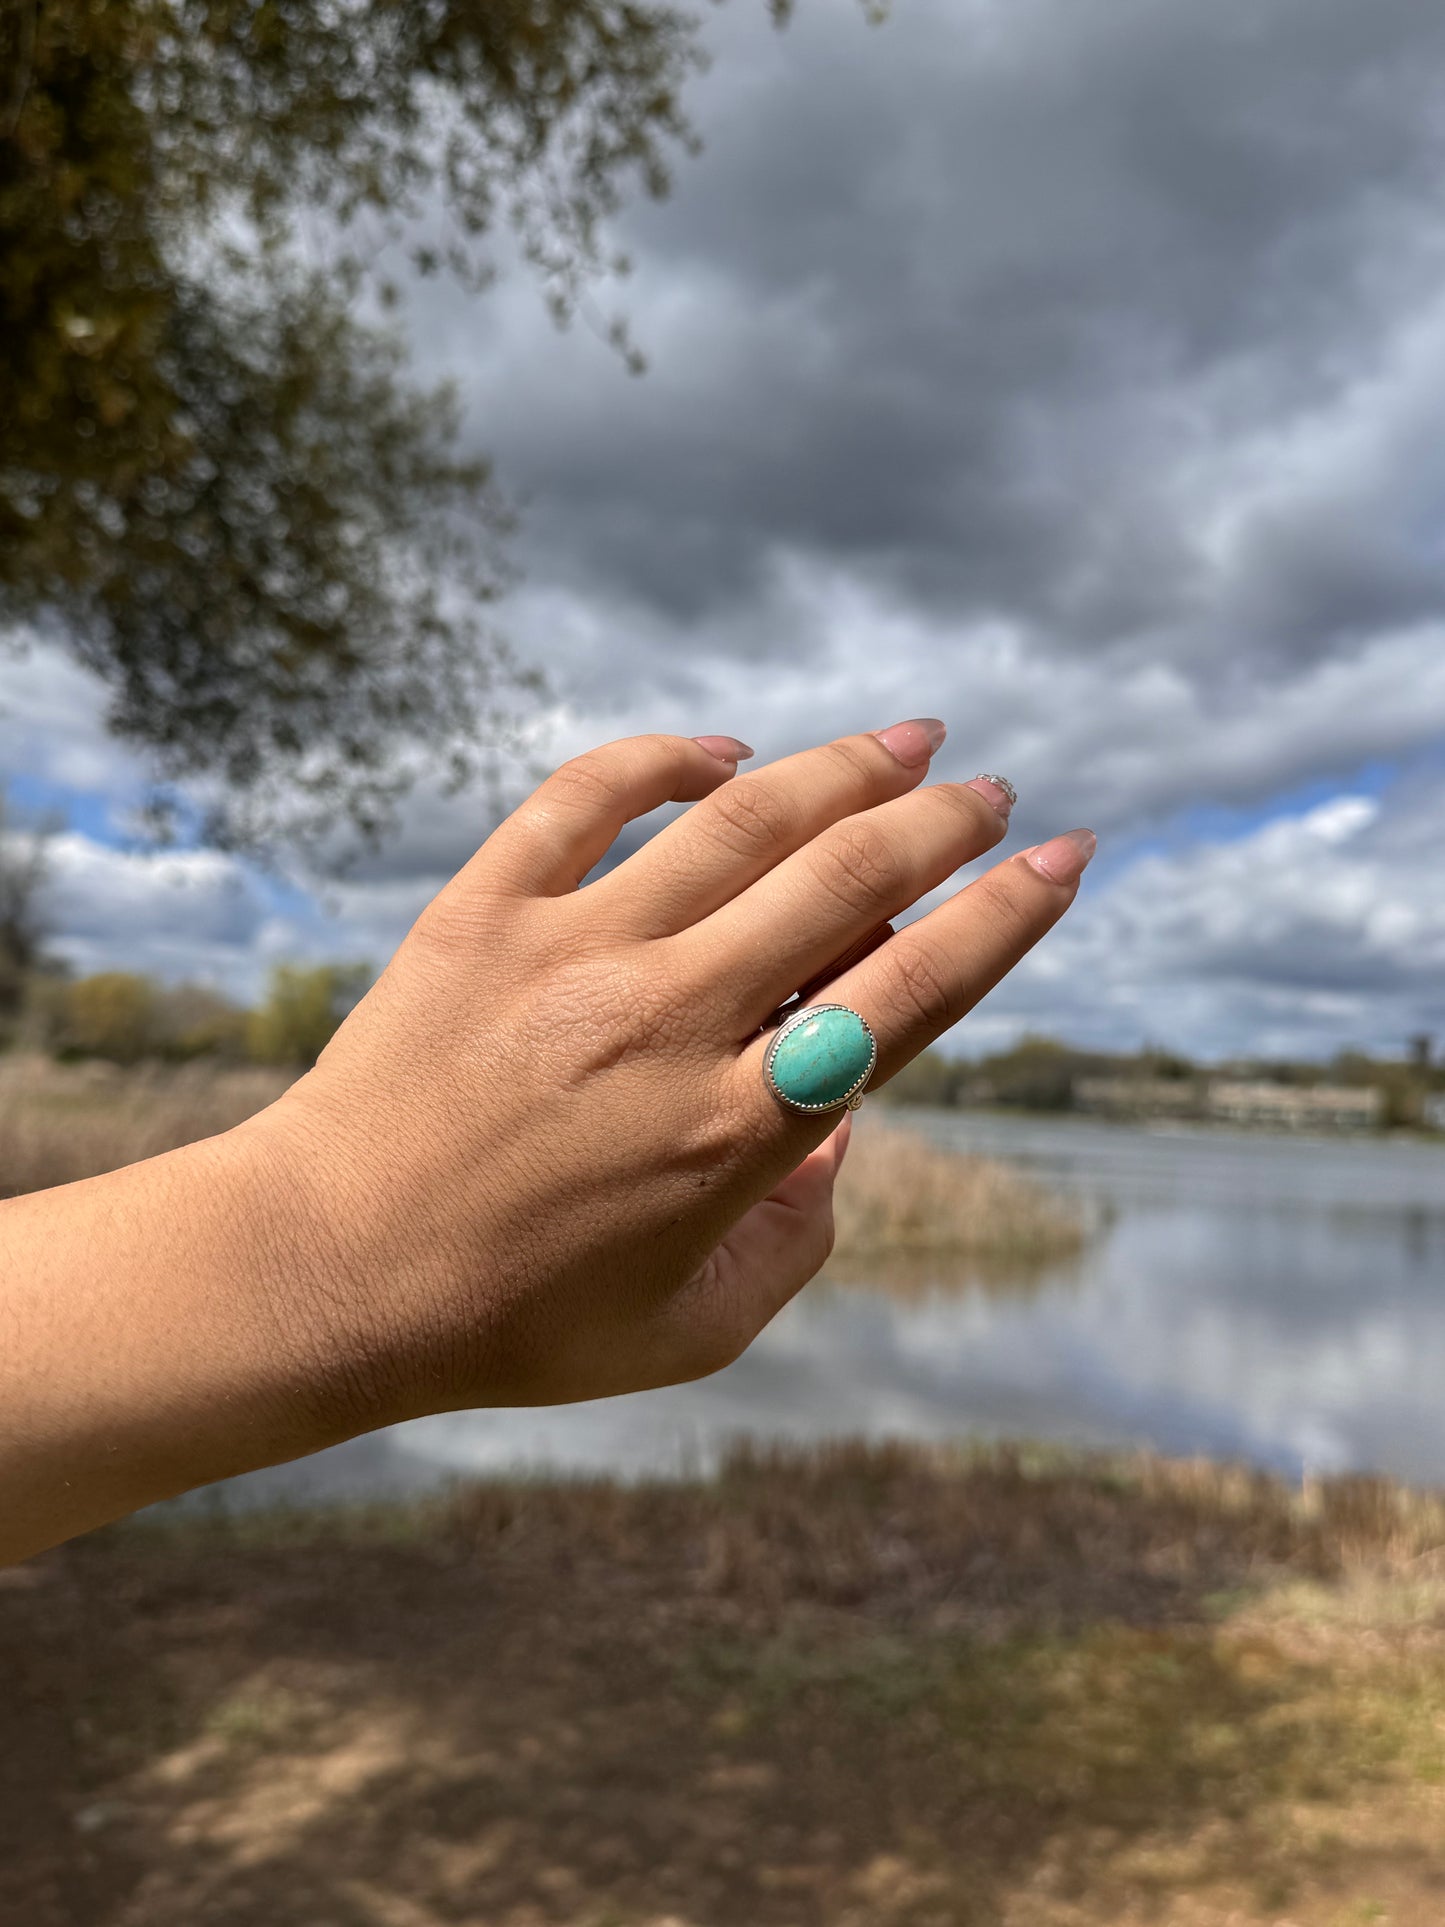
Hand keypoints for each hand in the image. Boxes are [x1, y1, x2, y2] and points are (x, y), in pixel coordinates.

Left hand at [253, 722, 1093, 1429]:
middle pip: (844, 882)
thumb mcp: (696, 1327)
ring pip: (739, 824)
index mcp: (738, 1130)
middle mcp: (671, 1022)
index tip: (1062, 857)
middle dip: (942, 821)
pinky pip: (587, 801)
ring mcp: (573, 954)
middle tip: (989, 789)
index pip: (910, 993)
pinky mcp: (483, 913)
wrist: (324, 1272)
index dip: (1003, 916)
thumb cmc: (515, 1320)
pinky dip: (665, 759)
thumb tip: (843, 1115)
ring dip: (840, 769)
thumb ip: (801, 1237)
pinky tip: (723, 751)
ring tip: (908, 738)